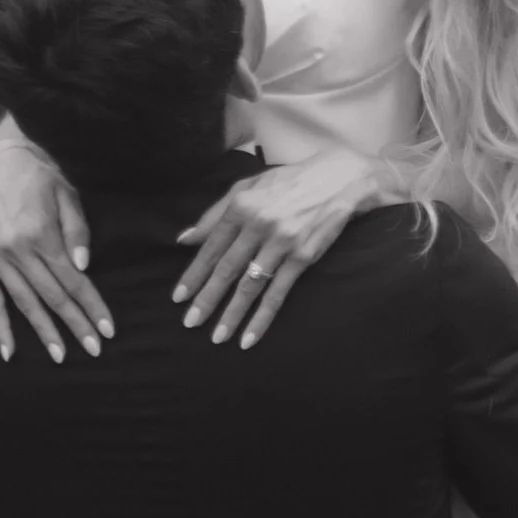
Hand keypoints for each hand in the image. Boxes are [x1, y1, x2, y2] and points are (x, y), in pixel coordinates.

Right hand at [0, 118, 107, 362]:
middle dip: (75, 325)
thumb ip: (77, 231)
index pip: (73, 281)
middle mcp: (15, 249)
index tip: (108, 329)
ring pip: (24, 303)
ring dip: (43, 331)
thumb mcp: (67, 195)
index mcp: (40, 234)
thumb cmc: (40, 176)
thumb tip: (84, 268)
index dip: (92, 306)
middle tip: (95, 349)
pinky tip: (9, 352)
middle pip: (52, 297)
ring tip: (60, 356)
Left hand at [174, 152, 377, 346]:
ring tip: (217, 337)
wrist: (339, 180)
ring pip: (250, 286)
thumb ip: (215, 213)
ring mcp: (282, 243)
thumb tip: (185, 239)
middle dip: (207, 300)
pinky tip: (250, 337)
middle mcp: (259, 224)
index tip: (179, 298)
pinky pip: (278, 293)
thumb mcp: (249, 187)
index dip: (194, 275)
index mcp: (242, 206)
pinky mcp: (302, 258)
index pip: (211, 247)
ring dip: (232, 314)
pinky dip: (262, 317)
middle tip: (190, 323)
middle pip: (227, 269)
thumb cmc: (289, 182)